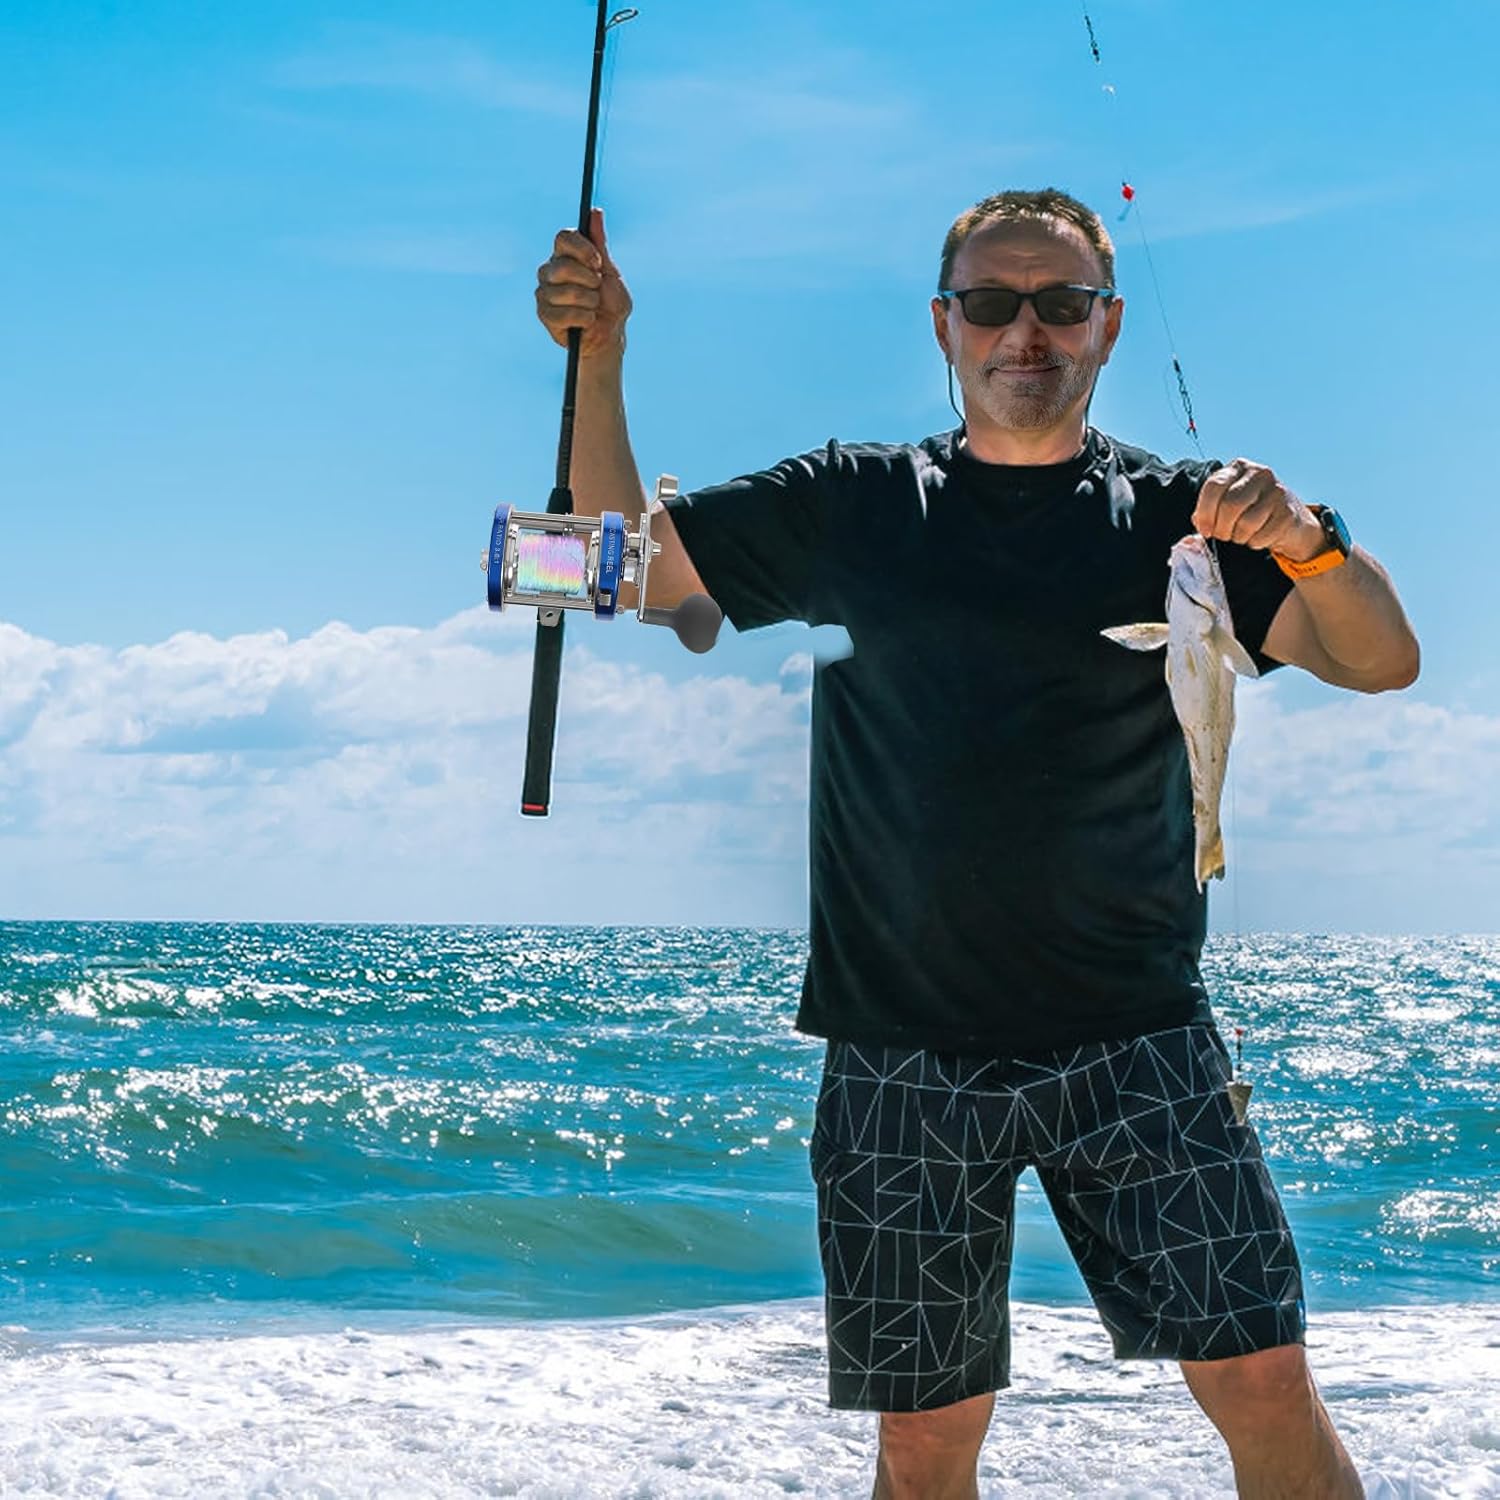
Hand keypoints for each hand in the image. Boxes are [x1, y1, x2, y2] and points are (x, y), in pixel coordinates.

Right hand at [534, 207, 631, 357]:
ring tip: (593, 307)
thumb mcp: (610, 271)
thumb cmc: (611, 303)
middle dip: (589, 280)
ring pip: (565, 291)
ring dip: (589, 302)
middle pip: (563, 265)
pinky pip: (563, 313)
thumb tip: (595, 211)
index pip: (563, 237)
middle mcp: (550, 270)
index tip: (597, 263)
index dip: (582, 249)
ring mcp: (544, 291)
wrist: (610, 335)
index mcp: (566, 255)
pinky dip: (583, 318)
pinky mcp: (543, 314)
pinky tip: (587, 321)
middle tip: (597, 288)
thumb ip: (600, 244)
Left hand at [1193, 459, 1324, 561]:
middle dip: (1221, 528)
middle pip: (1230, 505)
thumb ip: (1207, 510)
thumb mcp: (1225, 504)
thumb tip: (1199, 523)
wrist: (1290, 522)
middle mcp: (1259, 473)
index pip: (1214, 486)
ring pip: (1246, 523)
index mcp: (1238, 467)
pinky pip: (1262, 535)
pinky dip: (1255, 543)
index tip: (1205, 530)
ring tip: (1240, 535)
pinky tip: (1258, 537)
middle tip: (1223, 536)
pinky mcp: (1288, 512)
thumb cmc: (1249, 511)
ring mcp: (1277, 491)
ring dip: (1238, 537)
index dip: (1205, 512)